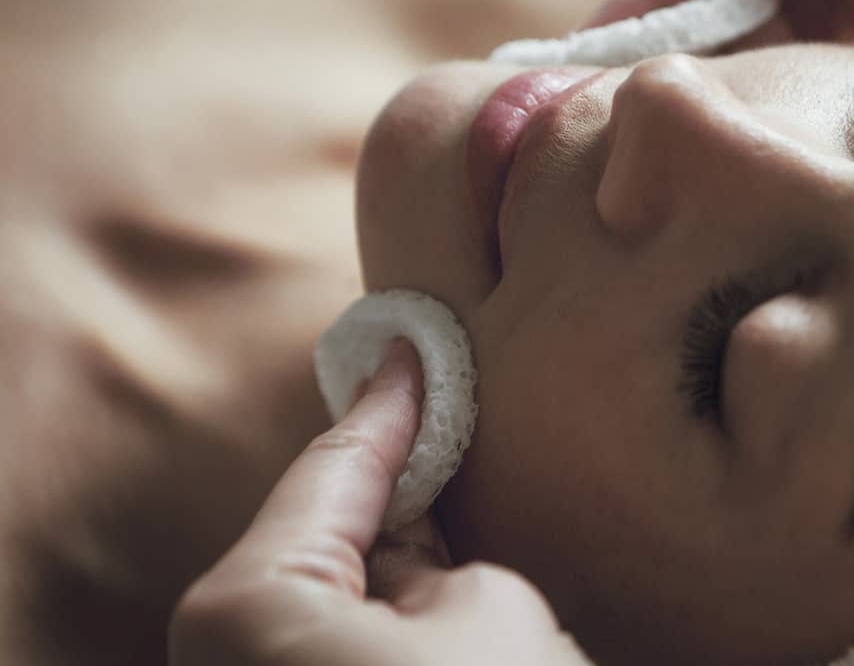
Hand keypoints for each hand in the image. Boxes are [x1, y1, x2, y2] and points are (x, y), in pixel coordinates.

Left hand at [170, 341, 591, 665]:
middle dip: (389, 486)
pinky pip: (350, 656)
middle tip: (438, 411)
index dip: (388, 405)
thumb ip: (446, 564)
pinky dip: (401, 624)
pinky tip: (454, 600)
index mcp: (247, 610)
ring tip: (461, 507)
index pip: (332, 472)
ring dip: (403, 566)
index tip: (409, 347)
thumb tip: (421, 582)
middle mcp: (233, 665)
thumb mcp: (491, 610)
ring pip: (343, 609)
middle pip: (324, 543)